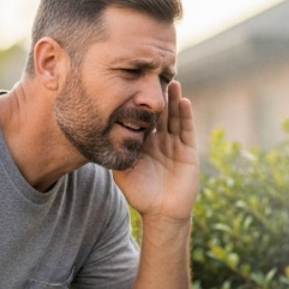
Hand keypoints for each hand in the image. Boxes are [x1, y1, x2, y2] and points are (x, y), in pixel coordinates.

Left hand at [112, 80, 198, 220]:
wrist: (162, 212)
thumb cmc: (140, 195)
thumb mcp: (123, 172)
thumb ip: (116, 155)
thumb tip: (101, 138)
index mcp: (144, 144)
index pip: (142, 119)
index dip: (140, 104)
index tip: (134, 85)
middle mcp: (160, 141)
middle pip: (160, 113)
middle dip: (158, 96)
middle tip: (155, 76)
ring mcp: (175, 145)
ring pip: (175, 117)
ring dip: (174, 100)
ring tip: (172, 82)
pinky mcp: (188, 150)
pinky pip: (187, 130)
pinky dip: (186, 115)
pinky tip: (183, 101)